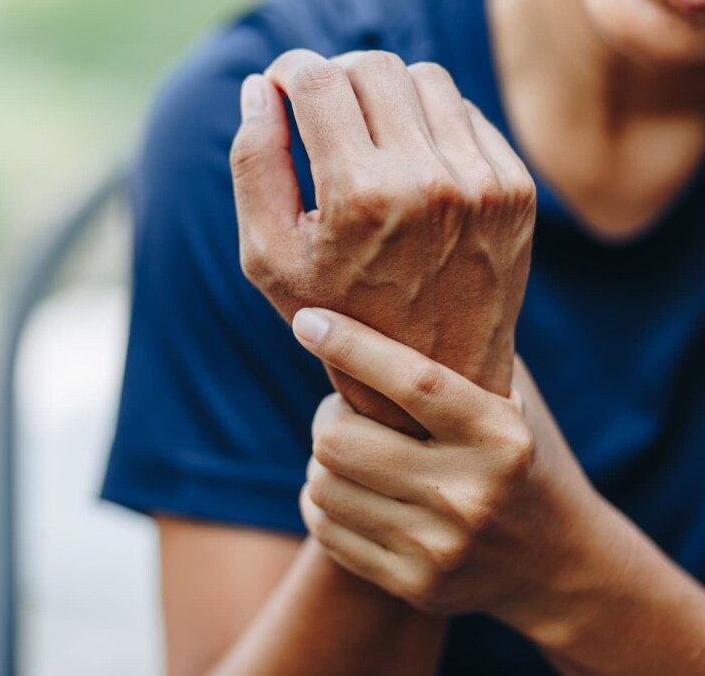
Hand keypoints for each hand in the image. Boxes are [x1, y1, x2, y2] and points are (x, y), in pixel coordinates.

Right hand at [231, 50, 535, 433]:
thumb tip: (257, 89)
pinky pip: (464, 112)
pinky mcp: (514, 188)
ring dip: (383, 93)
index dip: (287, 72)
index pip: (316, 80)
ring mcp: (481, 183)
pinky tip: (408, 162)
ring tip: (364, 136)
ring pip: (423, 77)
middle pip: (370, 65)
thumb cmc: (335, 315)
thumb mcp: (269, 257)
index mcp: (360, 198)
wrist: (433, 373)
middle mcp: (427, 182)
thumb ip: (253, 166)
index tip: (279, 88)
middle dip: (333, 77)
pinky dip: (428, 121)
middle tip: (318, 112)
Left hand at [292, 307, 622, 641]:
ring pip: (321, 484)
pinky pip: (323, 527)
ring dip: (323, 460)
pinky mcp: (413, 584)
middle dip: (328, 416)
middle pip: (337, 440)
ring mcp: (439, 547)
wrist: (561, 567)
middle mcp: (471, 495)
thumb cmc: (523, 459)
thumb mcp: (513, 399)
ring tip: (352, 451)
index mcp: (501, 438)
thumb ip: (464, 349)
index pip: (410, 381)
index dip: (350, 345)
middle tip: (346, 410)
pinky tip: (351, 490)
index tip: (307, 319)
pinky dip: (323, 501)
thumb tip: (392, 284)